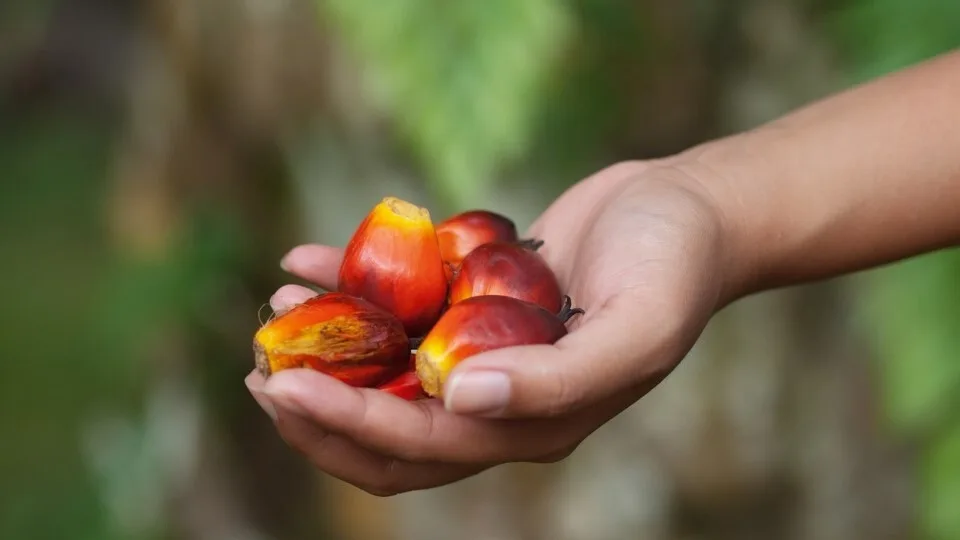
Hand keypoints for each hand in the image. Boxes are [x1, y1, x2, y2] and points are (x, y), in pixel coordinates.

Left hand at [245, 159, 736, 494]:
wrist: (690, 211)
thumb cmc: (675, 268)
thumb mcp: (636, 328)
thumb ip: (556, 381)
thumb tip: (458, 399)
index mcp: (532, 425)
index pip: (421, 446)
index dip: (348, 424)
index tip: (284, 386)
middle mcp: (498, 401)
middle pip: (387, 432)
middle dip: (318, 411)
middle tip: (259, 369)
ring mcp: (483, 352)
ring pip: (385, 371)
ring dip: (326, 349)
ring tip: (275, 312)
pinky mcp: (474, 302)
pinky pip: (401, 306)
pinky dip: (352, 287)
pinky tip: (308, 259)